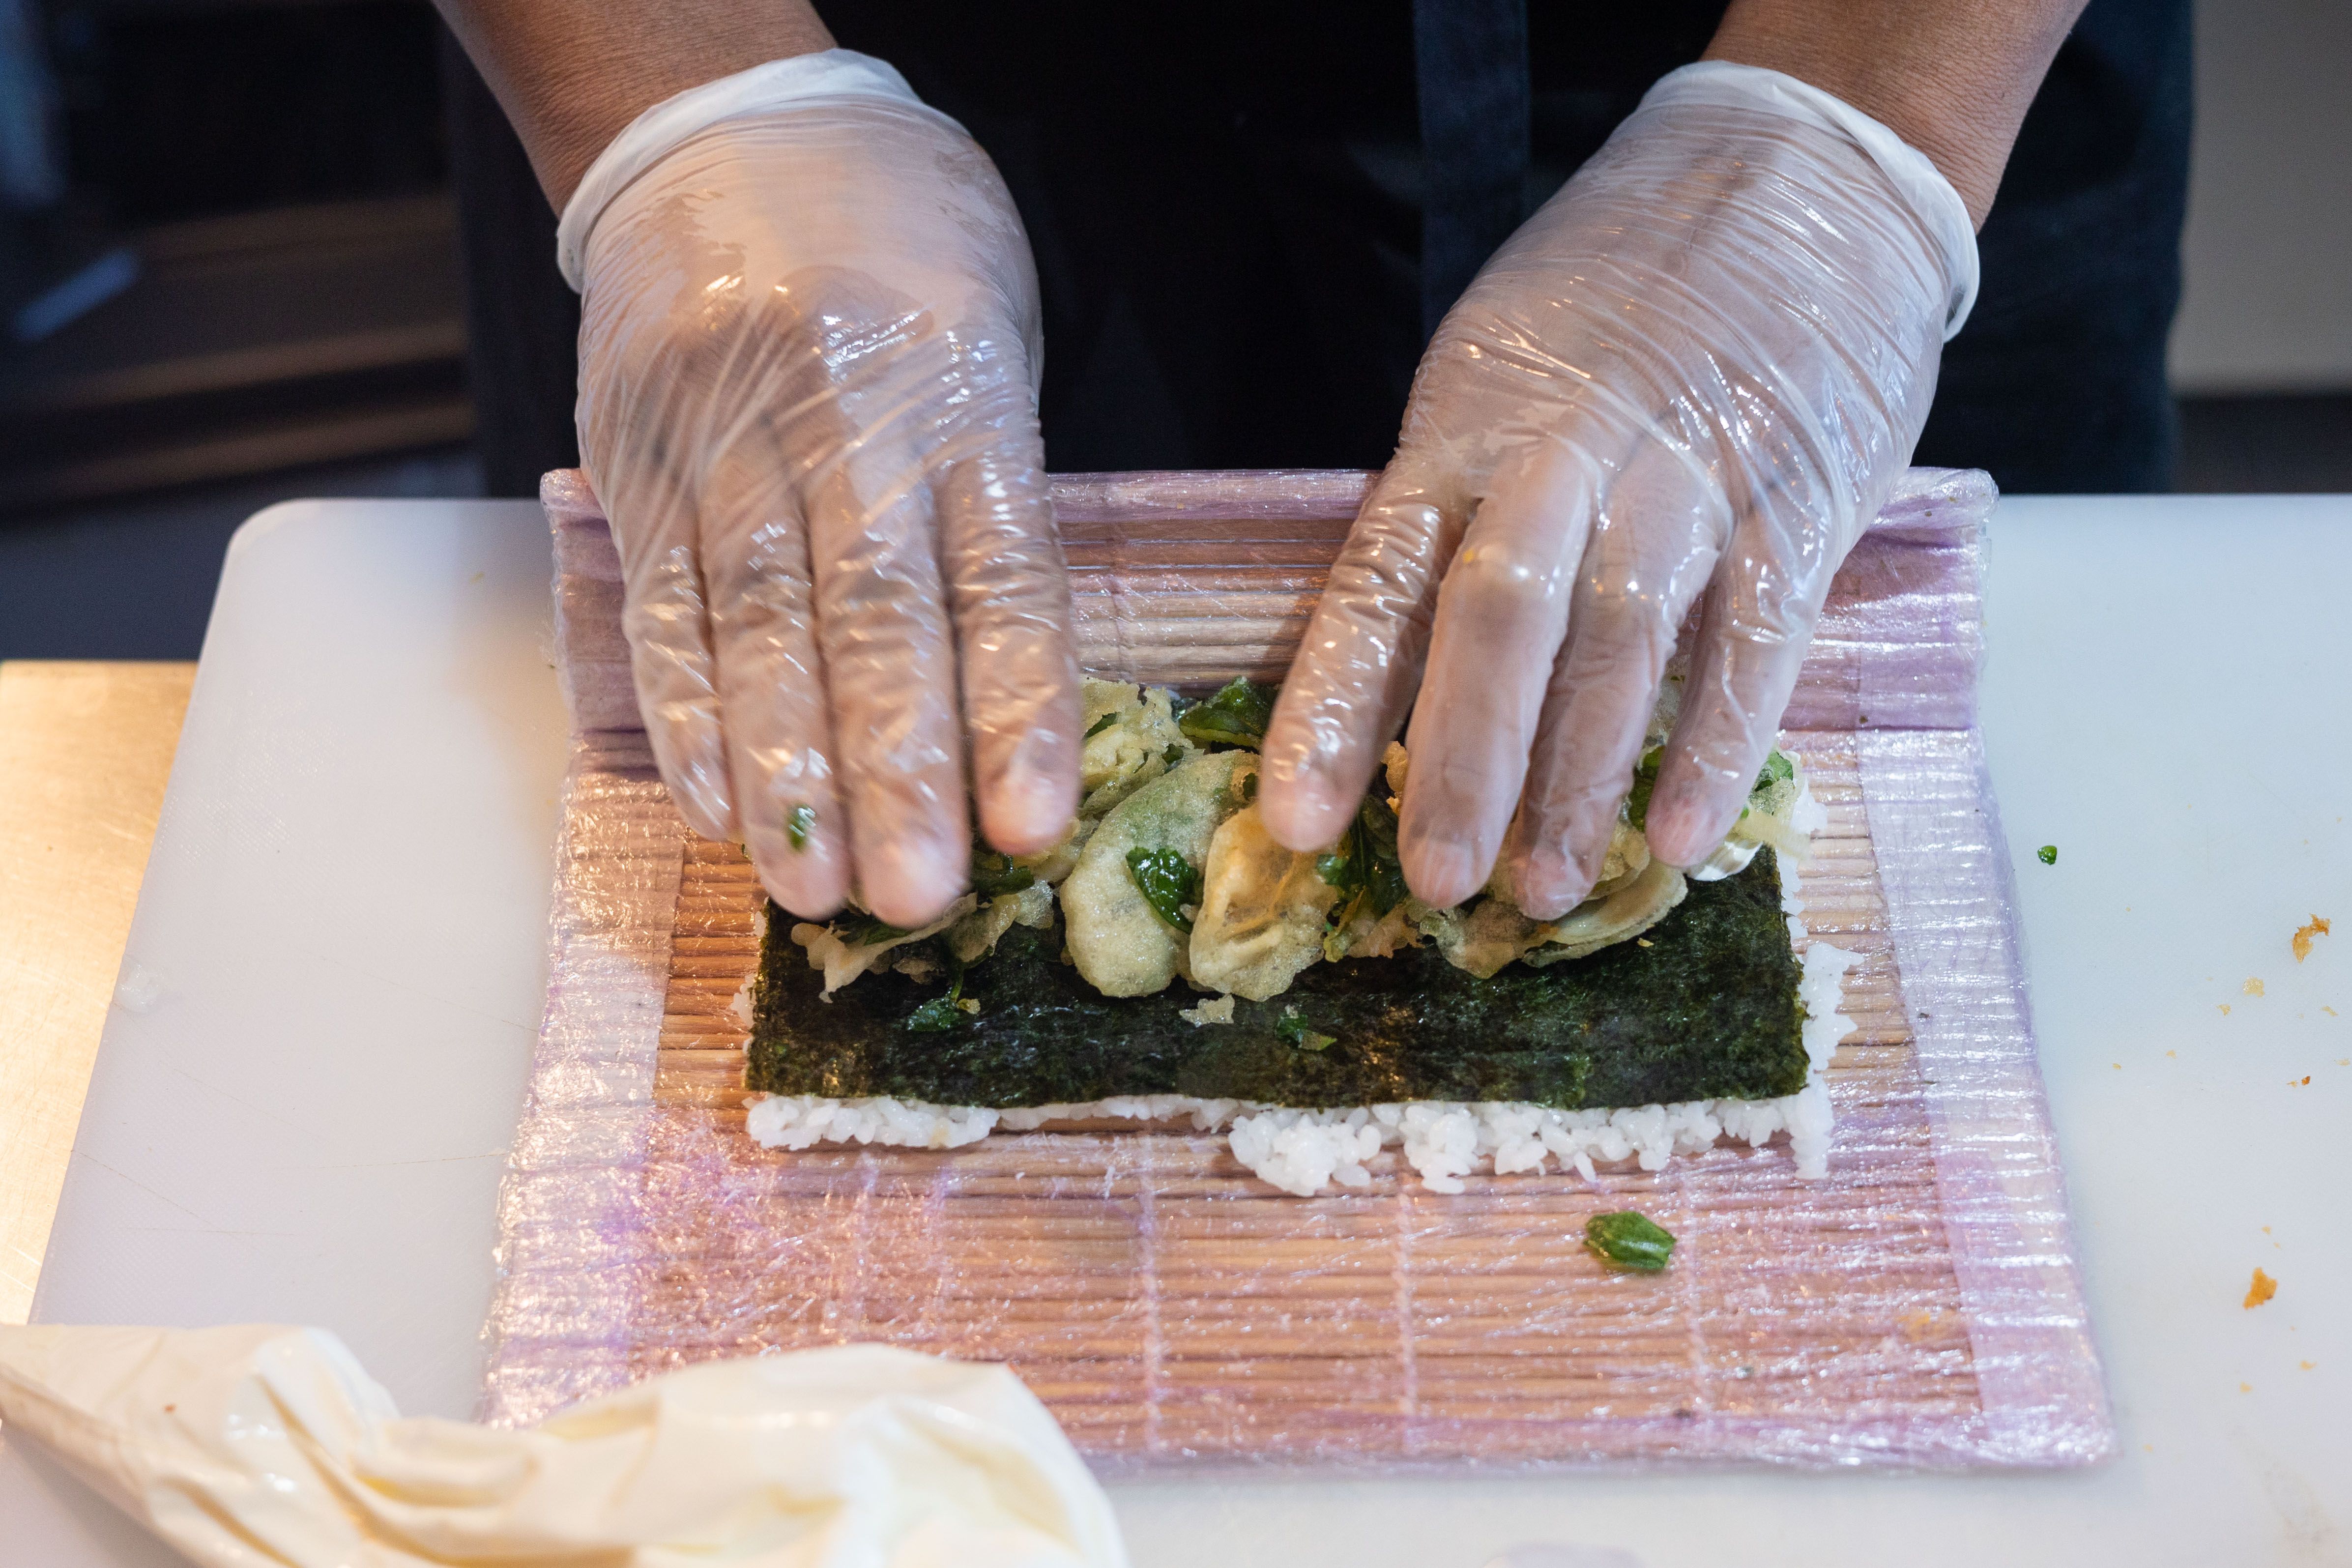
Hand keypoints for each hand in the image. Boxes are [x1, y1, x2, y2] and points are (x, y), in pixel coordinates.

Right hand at [573, 61, 1079, 928]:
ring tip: (817, 891)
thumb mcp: (995, 331)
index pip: (997, 568)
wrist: (726, 127)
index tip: (1031, 824)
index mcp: (958, 383)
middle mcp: (838, 415)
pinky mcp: (639, 464)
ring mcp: (724, 440)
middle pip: (869, 615)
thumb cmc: (900, 240)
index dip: (1013, 703)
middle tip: (917, 898)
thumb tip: (1011, 682)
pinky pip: (663, 606)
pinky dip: (686, 717)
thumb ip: (1000, 486)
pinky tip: (720, 808)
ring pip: (754, 626)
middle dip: (894, 771)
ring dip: (787, 774)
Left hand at [1257, 64, 1970, 917]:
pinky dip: (1717, 744)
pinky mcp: (1800, 499)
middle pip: (1496, 620)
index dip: (1334, 708)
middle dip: (1462, 762)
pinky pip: (1755, 637)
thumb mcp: (1498, 369)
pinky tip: (1680, 838)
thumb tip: (1392, 667)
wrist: (1802, 175)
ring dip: (1581, 778)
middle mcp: (1568, 453)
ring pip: (1621, 642)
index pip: (1380, 582)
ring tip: (1545, 891)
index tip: (1296, 823)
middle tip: (1440, 886)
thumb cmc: (1622, 296)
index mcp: (1470, 427)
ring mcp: (1688, 477)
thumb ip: (1455, 506)